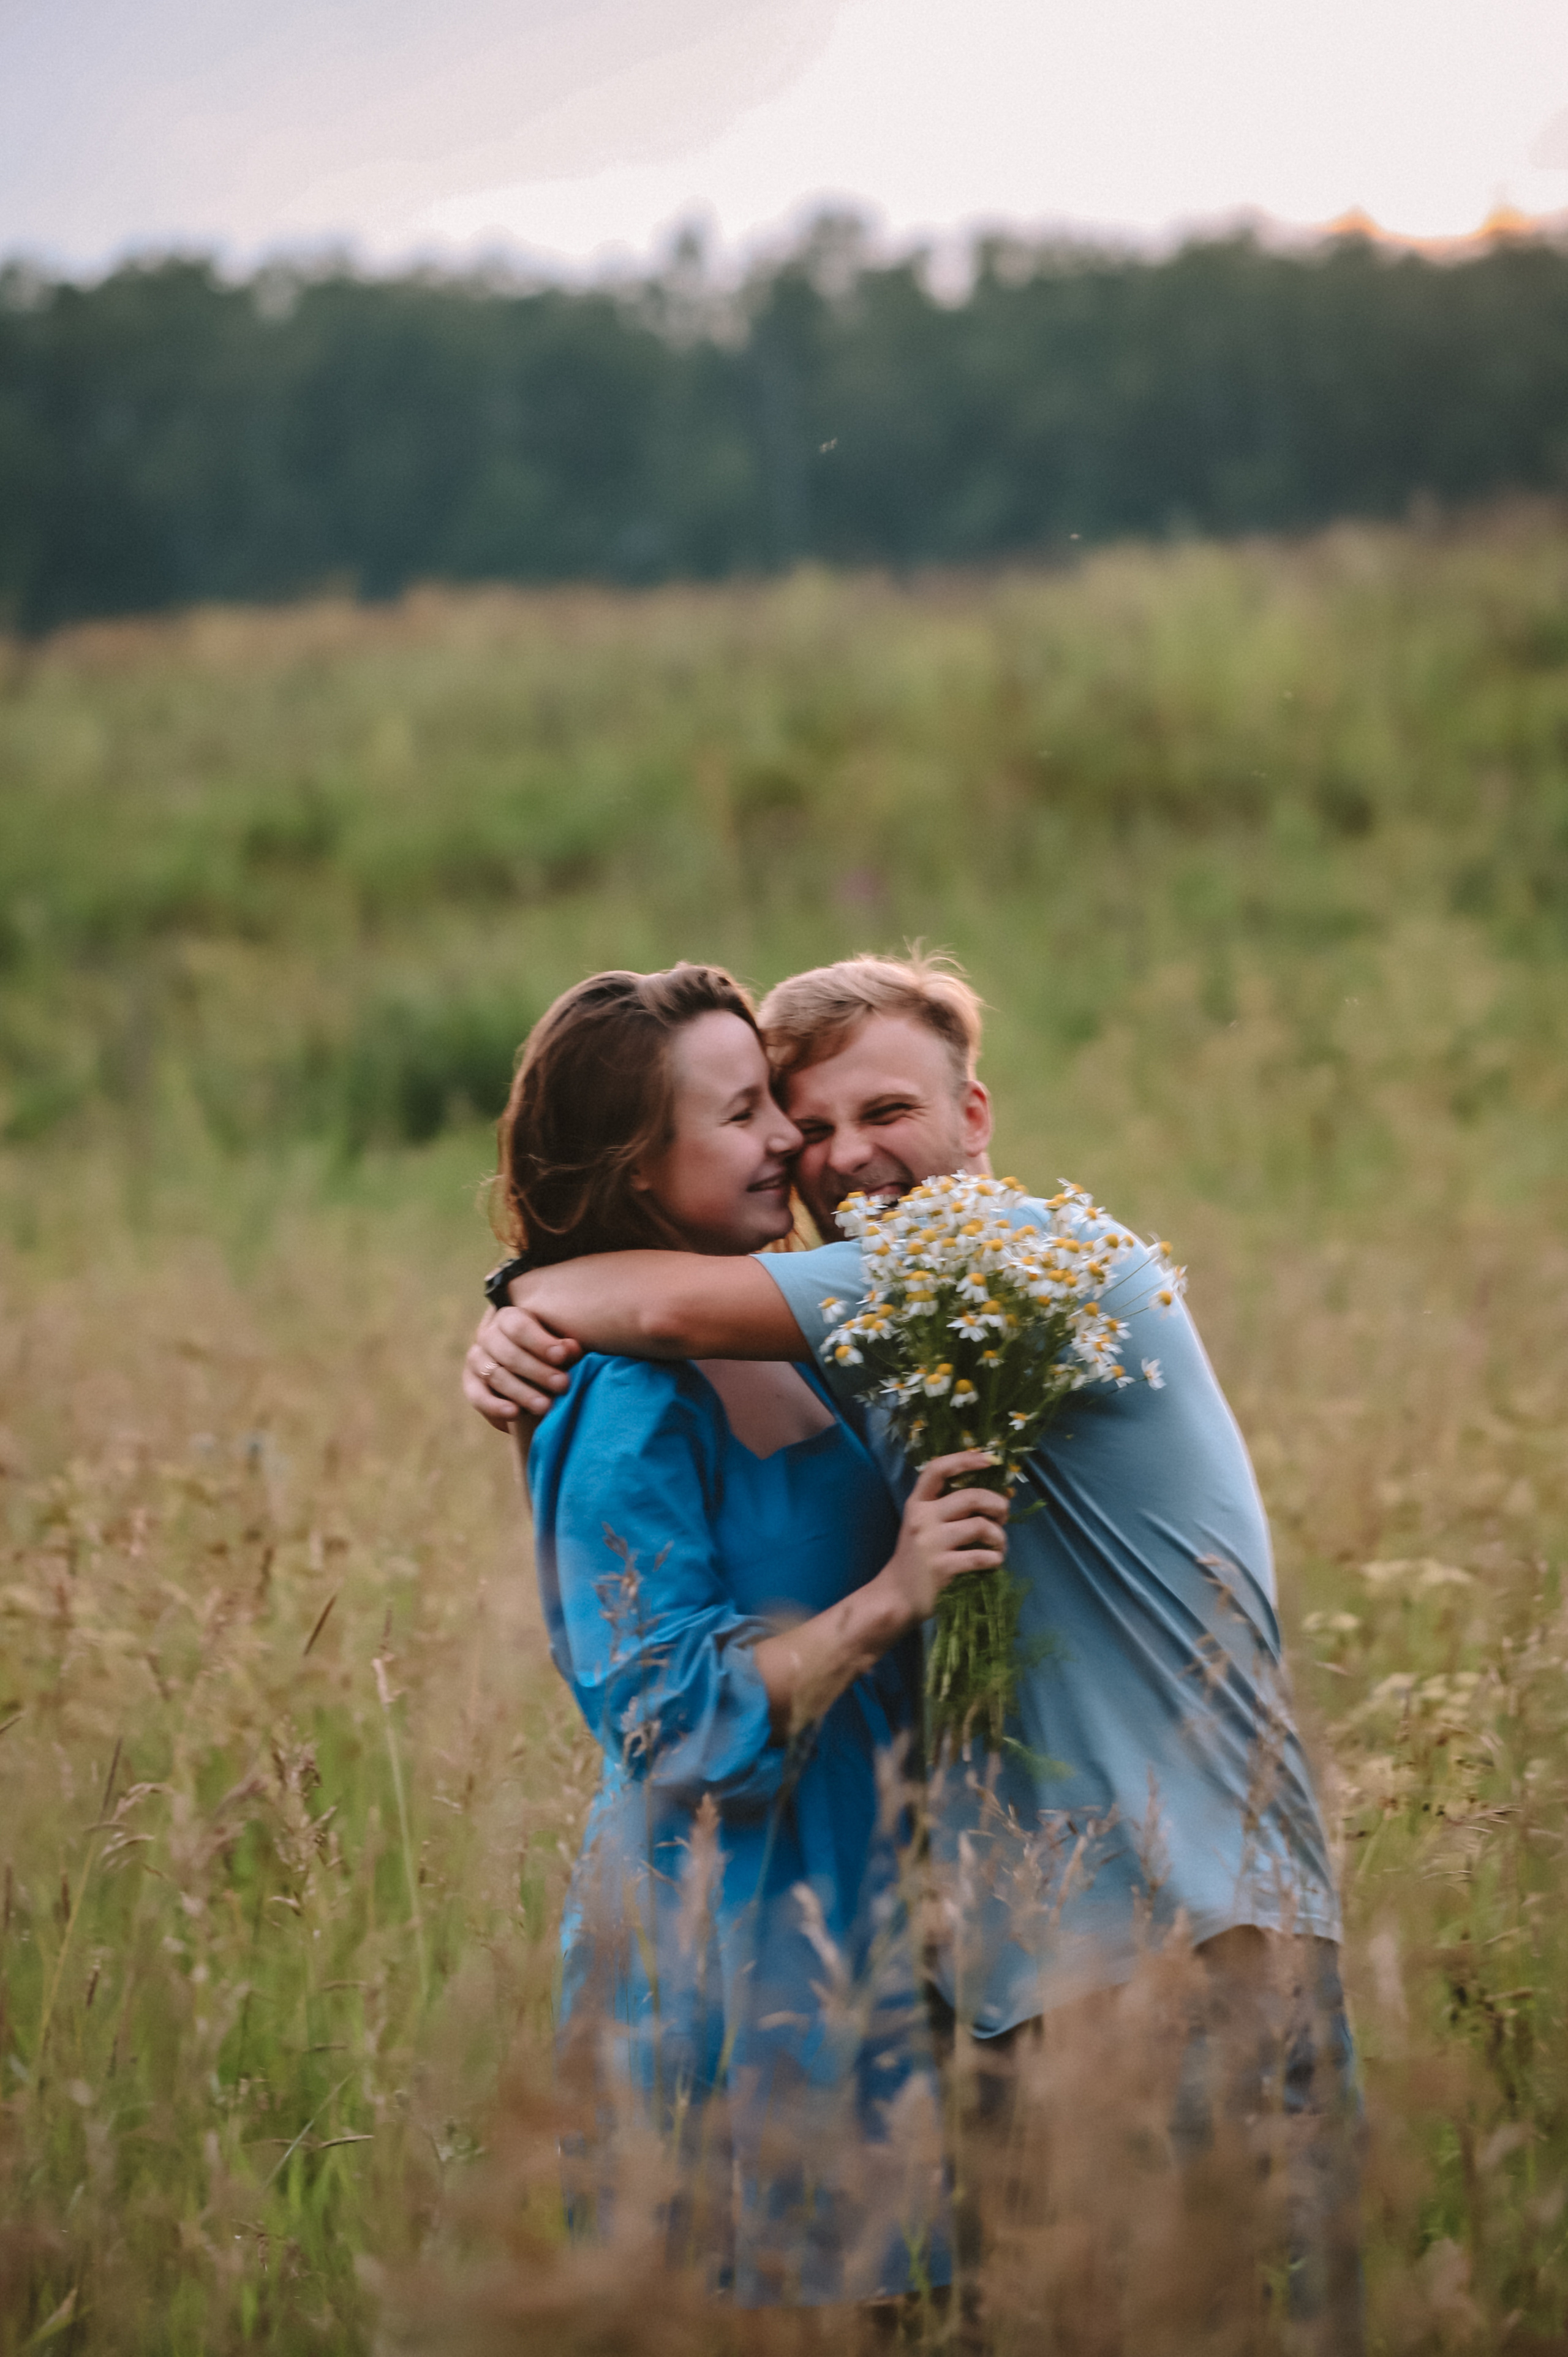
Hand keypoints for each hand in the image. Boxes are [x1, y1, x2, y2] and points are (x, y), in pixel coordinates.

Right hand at [462, 1304, 580, 1429]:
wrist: (529, 1373)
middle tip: (563, 1384)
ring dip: (521, 1392)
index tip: (563, 1356)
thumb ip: (563, 1348)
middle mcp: (488, 1335)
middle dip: (538, 1371)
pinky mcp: (471, 1383)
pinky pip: (478, 1395)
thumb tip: (572, 1348)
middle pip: (509, 1353)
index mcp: (509, 1318)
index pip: (519, 1327)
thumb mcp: (557, 1348)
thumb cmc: (548, 1353)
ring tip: (546, 1406)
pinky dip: (495, 1406)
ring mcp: (476, 1359)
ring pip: (495, 1375)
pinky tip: (514, 1413)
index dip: (541, 1342)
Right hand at [877, 1451, 1009, 1626]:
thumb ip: (949, 1509)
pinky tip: (993, 1562)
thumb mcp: (923, 1526)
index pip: (937, 1469)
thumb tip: (997, 1496)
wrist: (897, 1596)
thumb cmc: (917, 1559)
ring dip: (1000, 1537)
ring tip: (999, 1546)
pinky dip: (995, 1559)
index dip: (965, 1459)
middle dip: (997, 1504)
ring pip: (981, 1526)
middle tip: (1003, 1516)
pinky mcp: (943, 1567)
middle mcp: (923, 1519)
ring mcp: (932, 1543)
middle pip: (970, 1497)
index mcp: (917, 1504)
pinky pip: (982, 1557)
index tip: (989, 1458)